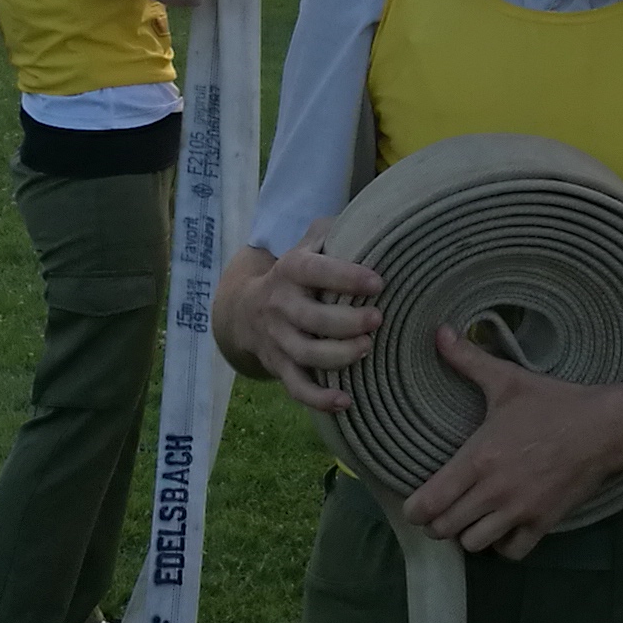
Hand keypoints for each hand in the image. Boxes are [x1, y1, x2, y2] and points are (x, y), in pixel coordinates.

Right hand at [217, 242, 383, 409]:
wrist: (244, 310)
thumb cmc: (295, 273)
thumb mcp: (306, 246)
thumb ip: (332, 233)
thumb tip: (374, 220)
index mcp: (290, 271)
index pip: (316, 272)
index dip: (345, 277)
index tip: (377, 282)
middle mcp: (280, 305)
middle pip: (311, 318)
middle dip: (345, 321)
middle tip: (378, 319)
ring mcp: (278, 339)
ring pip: (305, 354)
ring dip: (338, 356)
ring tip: (367, 349)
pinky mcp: (279, 366)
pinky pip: (297, 387)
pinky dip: (319, 398)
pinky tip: (346, 402)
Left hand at [400, 323, 622, 560]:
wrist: (603, 428)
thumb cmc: (552, 404)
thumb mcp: (507, 381)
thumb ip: (468, 360)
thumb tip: (439, 332)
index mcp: (477, 459)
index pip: (428, 504)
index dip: (414, 509)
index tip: (416, 502)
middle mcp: (494, 492)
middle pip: (444, 529)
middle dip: (437, 521)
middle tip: (442, 508)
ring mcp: (519, 512)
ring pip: (474, 544)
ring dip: (468, 533)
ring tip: (471, 517)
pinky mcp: (543, 524)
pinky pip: (510, 552)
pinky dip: (502, 545)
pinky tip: (502, 527)